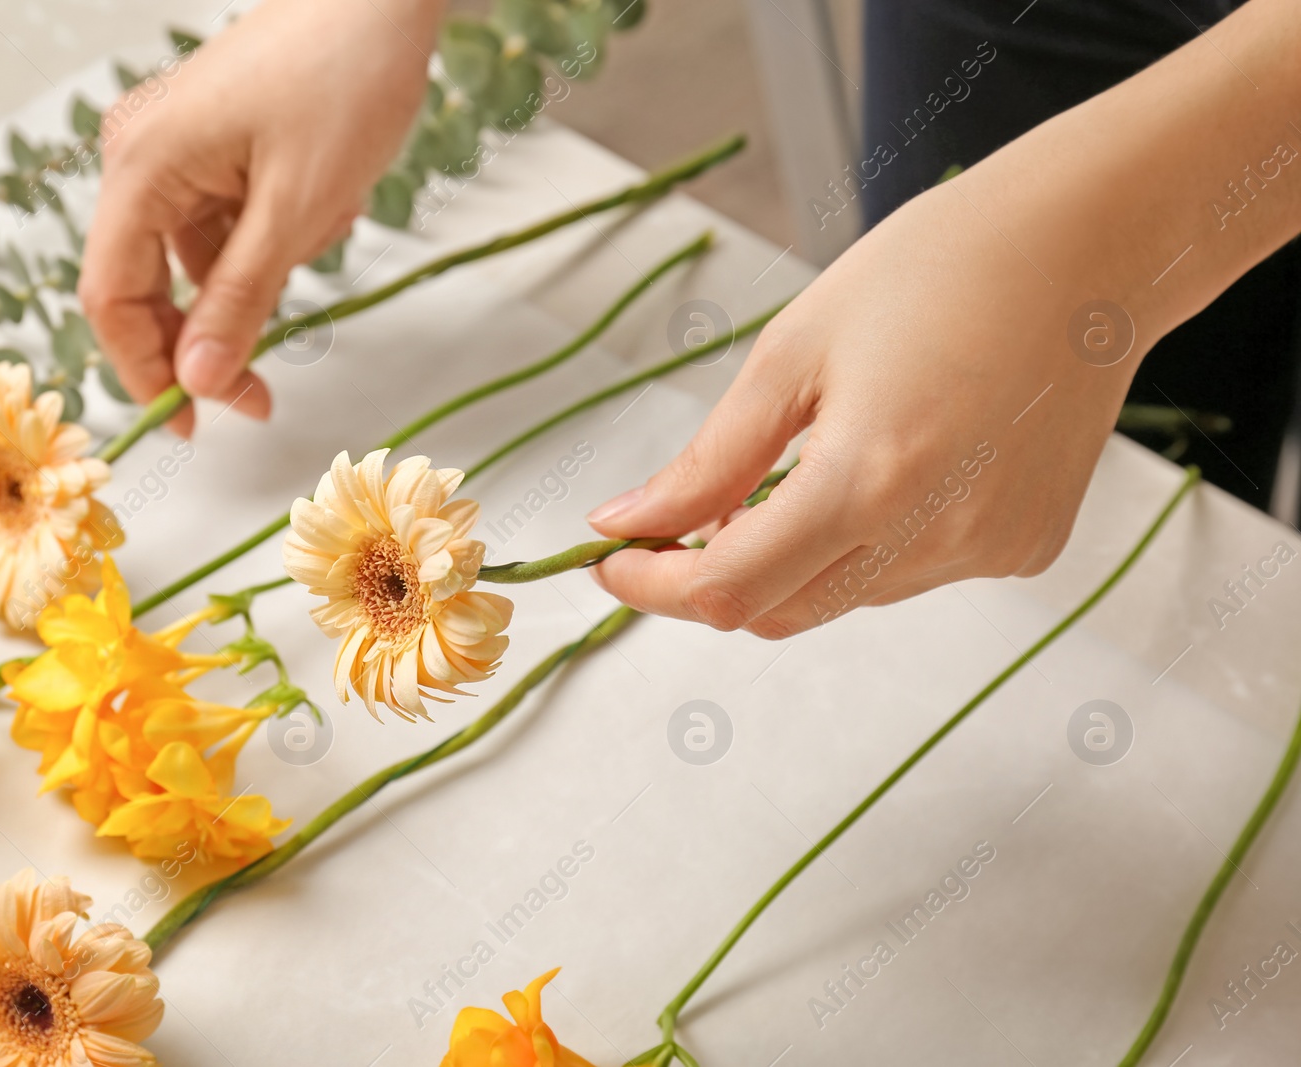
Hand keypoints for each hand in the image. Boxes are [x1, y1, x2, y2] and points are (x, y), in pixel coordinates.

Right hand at [79, 0, 442, 433]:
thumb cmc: (342, 79)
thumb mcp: (296, 209)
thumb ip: (241, 299)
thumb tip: (200, 381)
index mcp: (140, 167)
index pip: (111, 297)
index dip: (145, 372)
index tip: (194, 425)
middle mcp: (141, 158)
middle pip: (149, 285)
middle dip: (213, 335)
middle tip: (264, 392)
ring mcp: (177, 152)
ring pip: (200, 262)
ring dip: (262, 276)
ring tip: (327, 220)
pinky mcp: (214, 149)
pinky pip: (230, 226)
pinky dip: (277, 239)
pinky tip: (327, 202)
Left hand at [586, 0, 1300, 638]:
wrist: (1092, 245)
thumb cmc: (940, 268)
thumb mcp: (793, 352)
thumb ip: (709, 462)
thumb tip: (629, 523)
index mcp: (868, 480)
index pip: (729, 589)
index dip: (655, 588)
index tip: (611, 560)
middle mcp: (937, 536)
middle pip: (781, 610)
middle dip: (713, 577)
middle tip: (676, 521)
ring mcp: (989, 552)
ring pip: (844, 597)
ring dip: (794, 557)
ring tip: (799, 465)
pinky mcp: (1026, 548)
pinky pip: (912, 574)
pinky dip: (869, 543)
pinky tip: (888, 464)